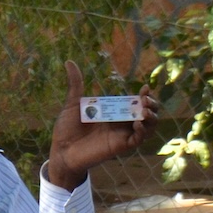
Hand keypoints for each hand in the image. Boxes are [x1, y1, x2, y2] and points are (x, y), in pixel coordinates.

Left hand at [47, 61, 157, 190]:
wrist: (61, 150)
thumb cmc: (66, 129)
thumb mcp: (73, 103)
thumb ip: (76, 84)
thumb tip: (69, 62)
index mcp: (112, 111)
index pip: (135, 102)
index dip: (144, 95)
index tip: (145, 87)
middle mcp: (120, 123)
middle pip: (146, 113)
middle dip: (152, 105)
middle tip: (145, 99)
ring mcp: (121, 134)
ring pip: (147, 127)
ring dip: (151, 118)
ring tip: (144, 111)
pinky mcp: (120, 146)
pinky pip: (138, 139)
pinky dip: (142, 131)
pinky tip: (137, 123)